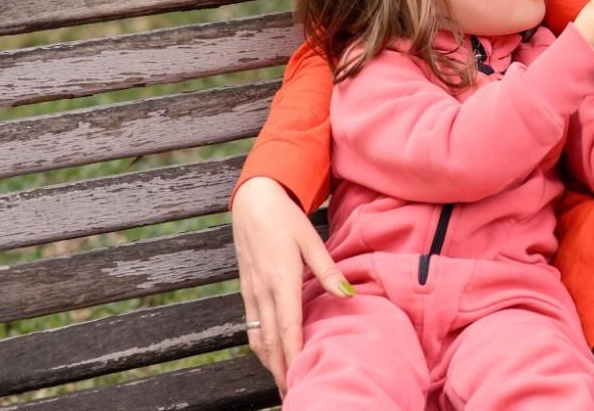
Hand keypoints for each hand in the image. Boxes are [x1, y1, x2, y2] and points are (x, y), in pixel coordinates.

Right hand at [232, 177, 352, 391]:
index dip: (294, 357)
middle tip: (294, 393)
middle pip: (271, 341)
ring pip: (259, 338)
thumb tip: (347, 293)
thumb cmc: (285, 218)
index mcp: (282, 280)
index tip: (301, 378)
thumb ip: (327, 270)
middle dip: (281, 370)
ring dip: (270, 363)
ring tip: (284, 382)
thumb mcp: (310, 239)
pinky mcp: (246, 290)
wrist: (252, 202)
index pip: (288, 328)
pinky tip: (272, 356)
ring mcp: (251, 293)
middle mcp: (263, 292)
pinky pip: (253, 327)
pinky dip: (262, 347)